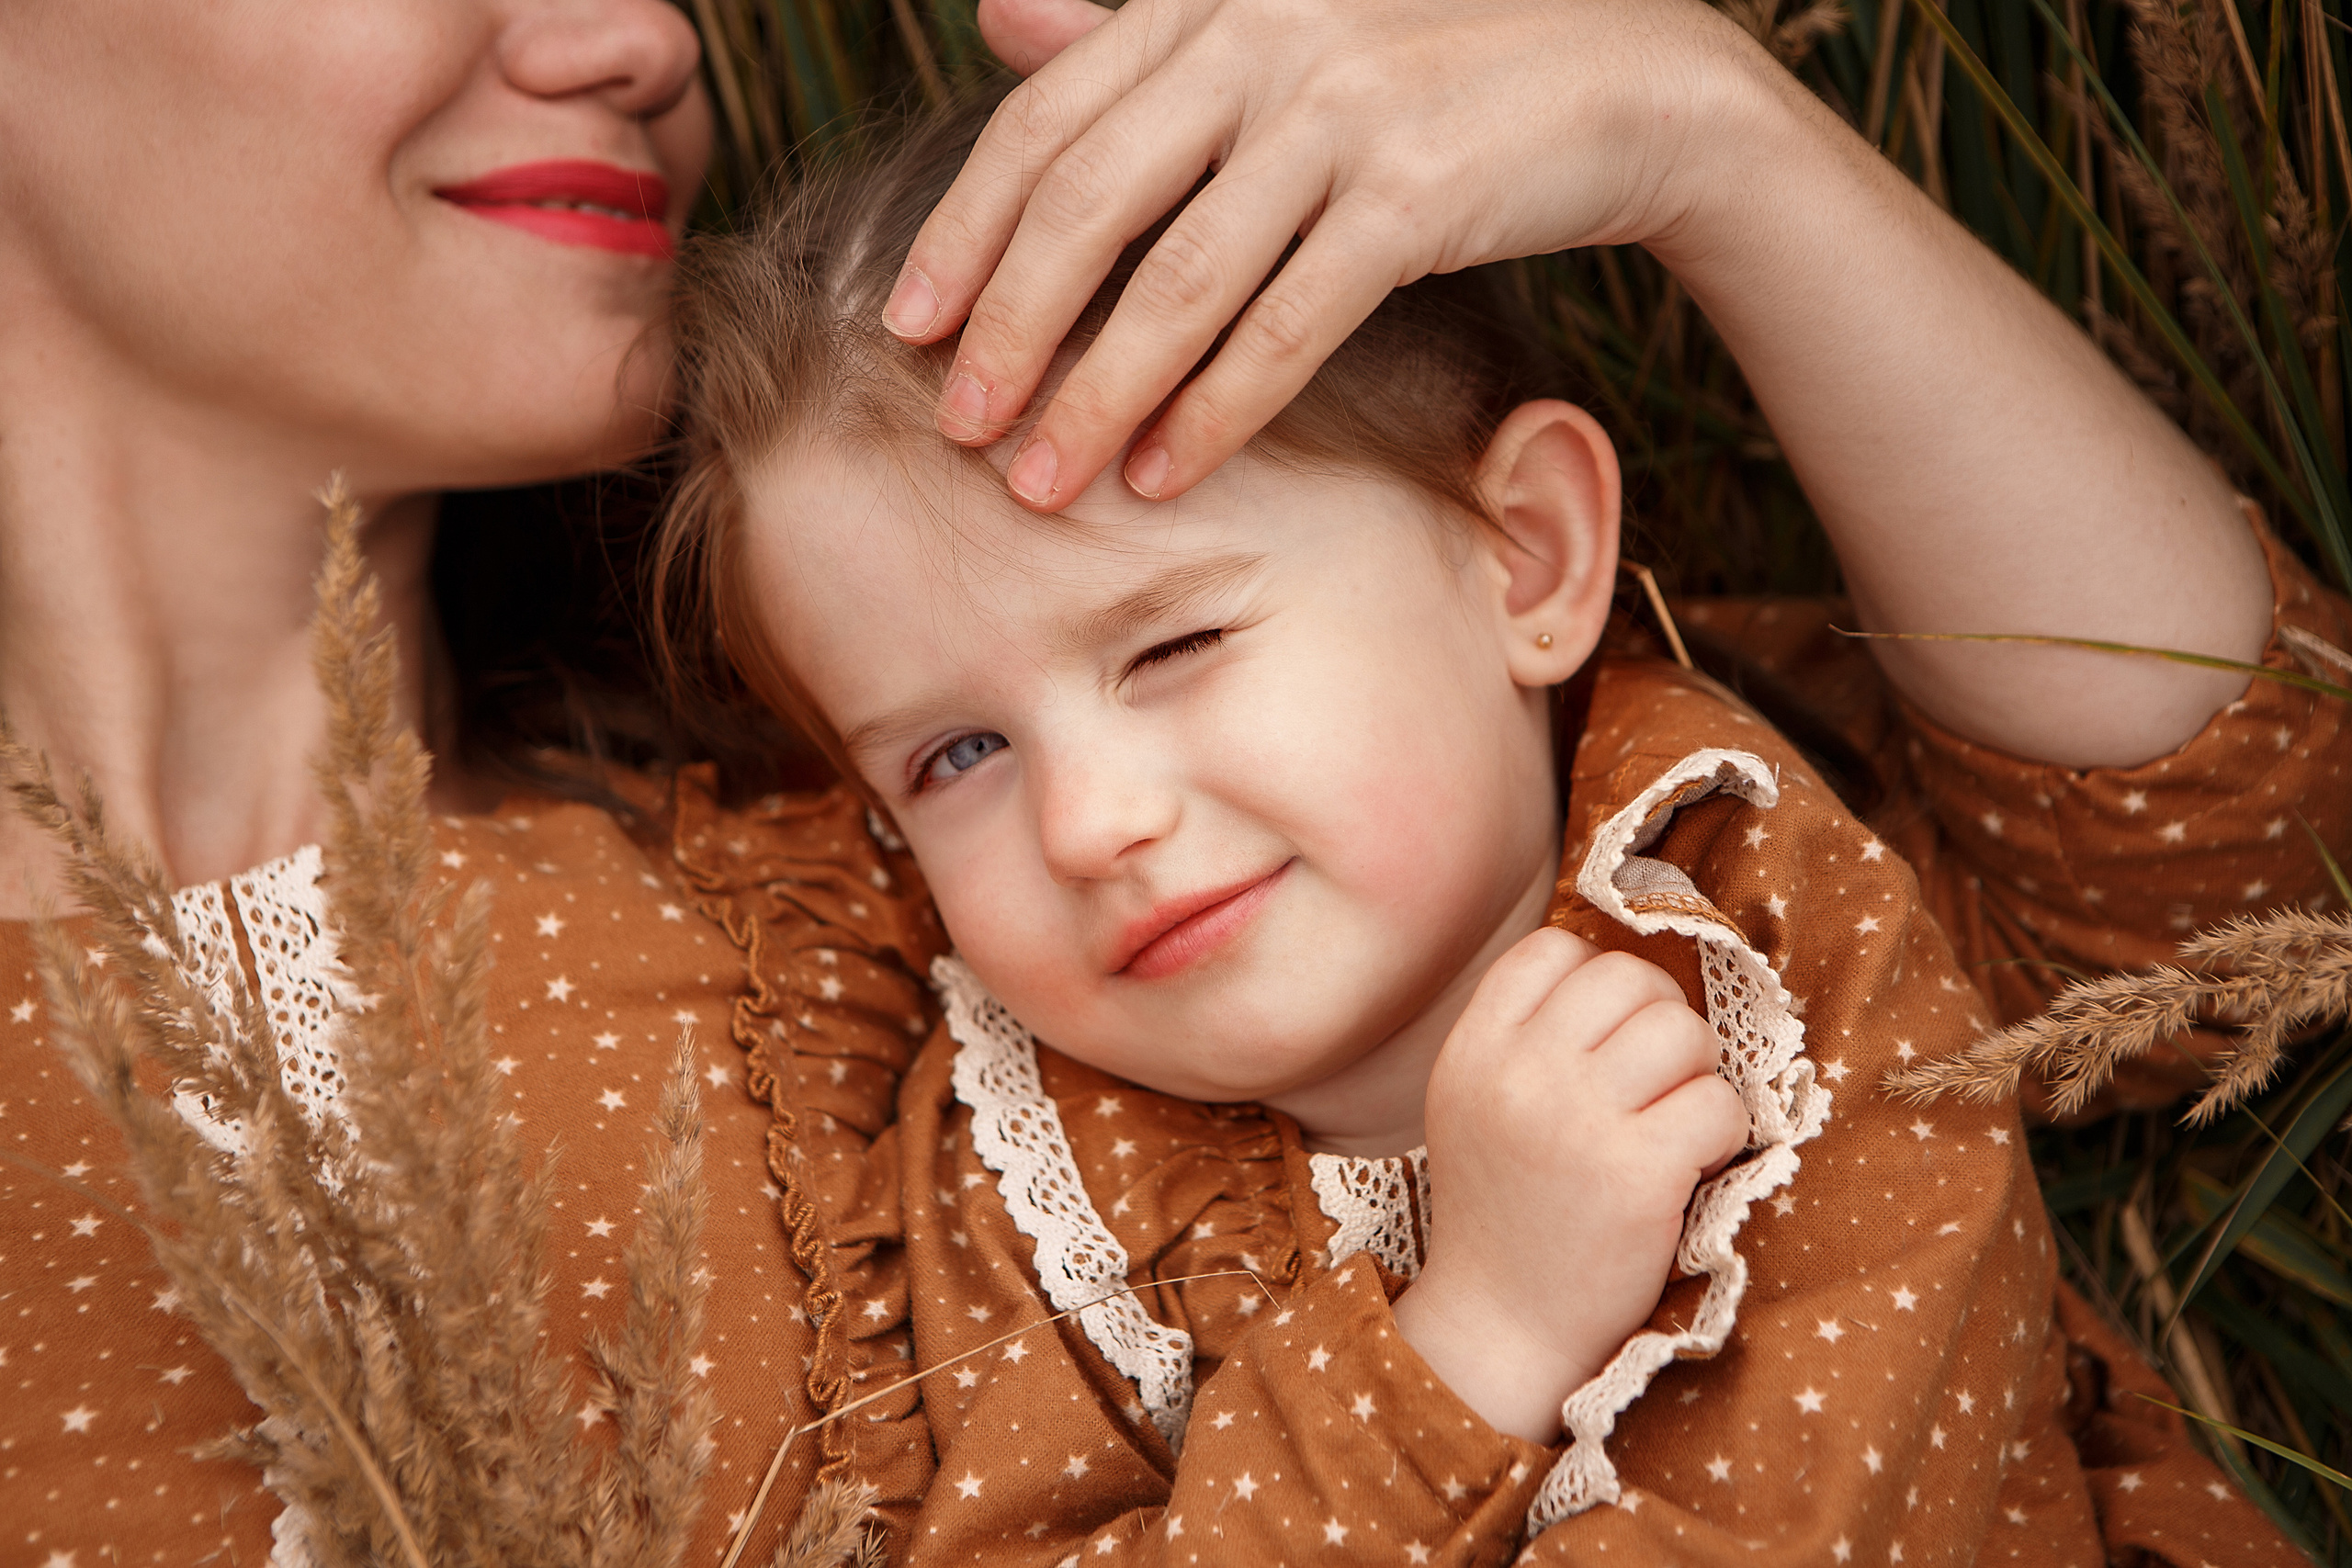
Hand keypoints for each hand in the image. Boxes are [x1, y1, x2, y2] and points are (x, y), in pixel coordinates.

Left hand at [890, 0, 1771, 508]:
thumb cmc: (1428, 70)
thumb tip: (996, 19)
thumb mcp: (1278, 32)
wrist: (1625, 81)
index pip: (1045, 122)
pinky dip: (1217, 408)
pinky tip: (1164, 472)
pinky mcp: (1416, 194)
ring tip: (1042, 485)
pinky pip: (1287, 323)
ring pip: (1178, 279)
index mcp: (1207, 1)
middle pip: (1088, 204)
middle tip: (960, 430)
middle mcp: (1260, 38)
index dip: (964, 230)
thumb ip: (1137, 38)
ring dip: (1098, 394)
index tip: (907, 325)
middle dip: (1011, 328)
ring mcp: (1339, 112)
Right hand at [1390, 927, 1745, 1443]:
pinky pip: (1719, 1104)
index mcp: (1473, 1051)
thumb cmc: (1506, 1208)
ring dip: (1698, 1071)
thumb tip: (1621, 968)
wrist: (1503, 1324)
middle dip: (1662, 1019)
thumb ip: (1523, 1035)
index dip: (1599, 979)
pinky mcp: (1637, 1175)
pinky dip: (1724, 1131)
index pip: (1553, 950)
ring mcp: (1576, 1124)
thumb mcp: (1476, 1102)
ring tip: (1675, 1118)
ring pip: (1683, 1031)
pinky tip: (1690, 1165)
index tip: (1608, 1036)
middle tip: (1657, 1079)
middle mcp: (1518, 1076)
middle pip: (1628, 977)